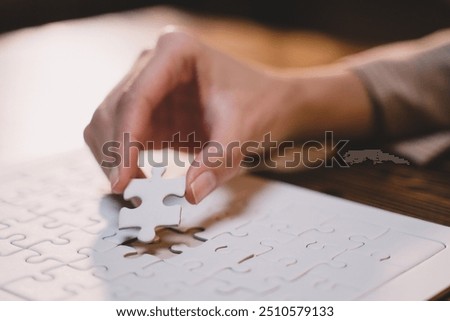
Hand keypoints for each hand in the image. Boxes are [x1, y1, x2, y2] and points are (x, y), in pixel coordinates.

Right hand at [83, 29, 294, 203]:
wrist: (268, 102)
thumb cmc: (258, 105)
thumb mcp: (244, 133)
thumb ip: (218, 162)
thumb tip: (190, 192)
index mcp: (177, 52)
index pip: (136, 97)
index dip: (124, 141)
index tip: (122, 180)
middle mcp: (154, 63)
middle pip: (113, 109)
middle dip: (117, 154)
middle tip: (130, 193)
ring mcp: (148, 84)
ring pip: (108, 123)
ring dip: (115, 159)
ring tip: (137, 191)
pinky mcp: (148, 108)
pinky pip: (120, 136)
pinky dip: (124, 161)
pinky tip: (139, 182)